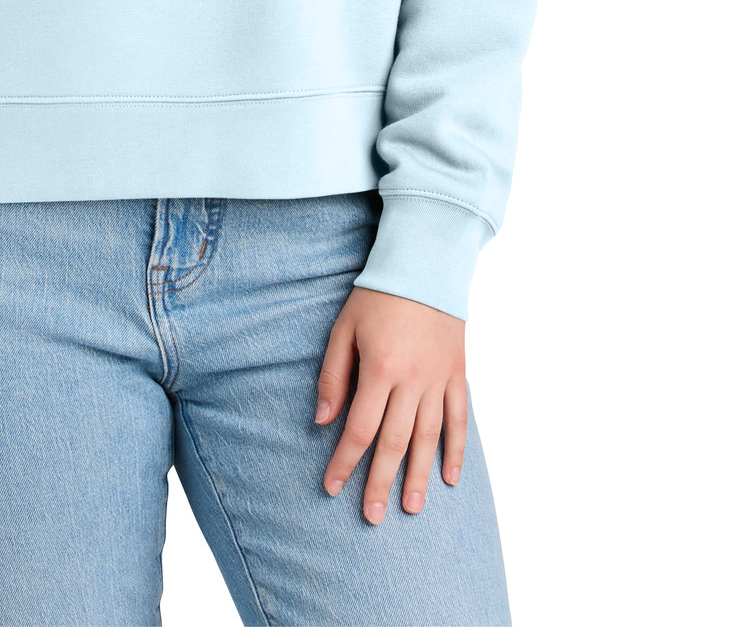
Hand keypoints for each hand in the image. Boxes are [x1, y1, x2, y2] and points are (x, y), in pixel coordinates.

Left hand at [314, 286, 466, 522]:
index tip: (331, 487)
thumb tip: (323, 419)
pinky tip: (450, 477)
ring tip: (411, 508)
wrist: (425, 266)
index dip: (344, 462)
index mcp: (378, 369)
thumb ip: (333, 375)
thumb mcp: (343, 328)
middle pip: (393, 442)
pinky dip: (456, 450)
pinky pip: (459, 419)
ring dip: (419, 476)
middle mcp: (411, 381)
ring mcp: (438, 379)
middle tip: (371, 516)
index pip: (358, 428)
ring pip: (428, 438)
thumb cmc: (377, 296)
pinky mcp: (457, 374)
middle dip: (379, 481)